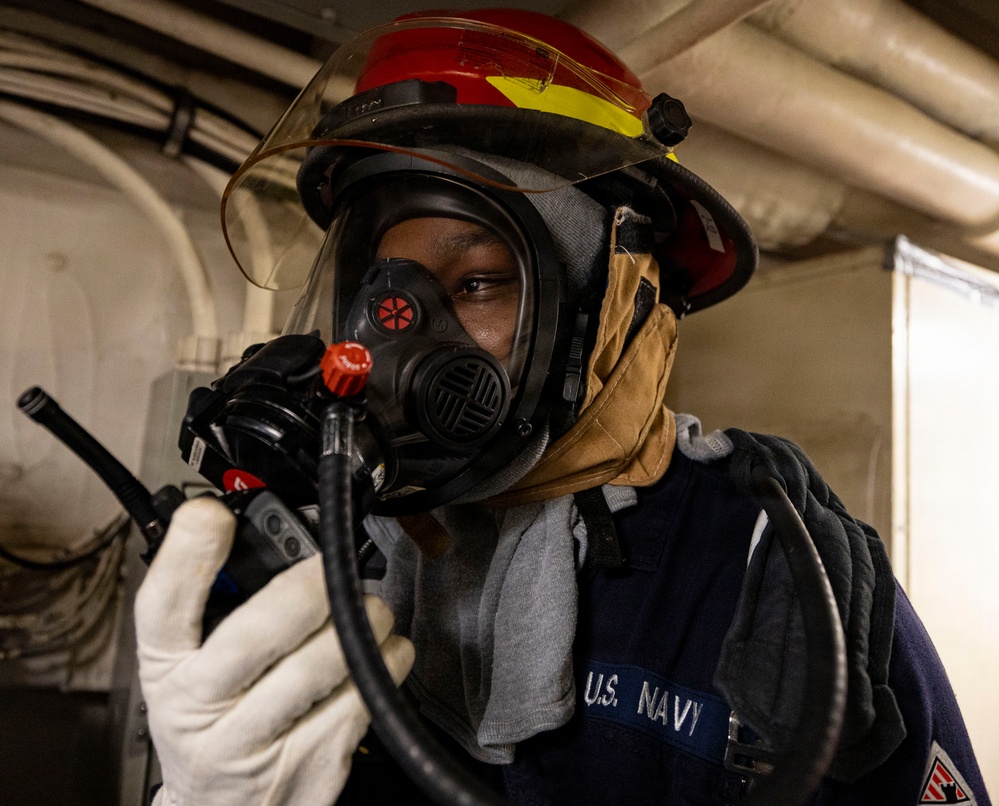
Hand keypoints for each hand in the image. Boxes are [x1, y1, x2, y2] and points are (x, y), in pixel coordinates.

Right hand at [135, 497, 413, 805]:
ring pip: (320, 665)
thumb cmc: (213, 721)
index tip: (210, 515)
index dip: (185, 558)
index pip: (161, 610)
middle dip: (310, 588)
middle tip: (334, 567)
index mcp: (166, 671)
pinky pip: (359, 700)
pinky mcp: (307, 767)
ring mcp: (252, 746)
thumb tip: (262, 533)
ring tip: (370, 608)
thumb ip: (213, 606)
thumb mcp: (190, 666)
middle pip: (255, 635)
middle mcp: (199, 711)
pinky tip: (383, 652)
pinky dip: (385, 663)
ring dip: (361, 621)